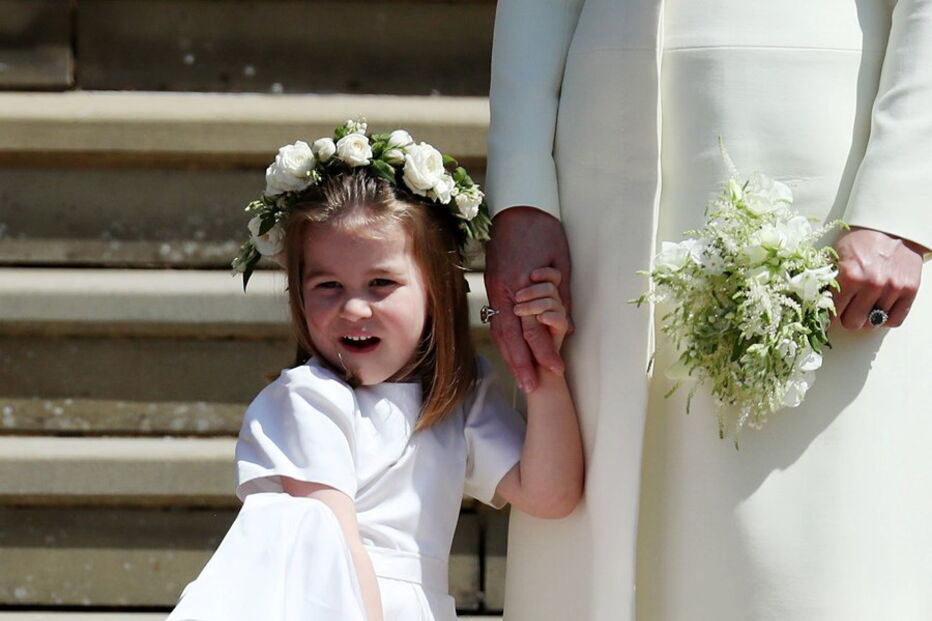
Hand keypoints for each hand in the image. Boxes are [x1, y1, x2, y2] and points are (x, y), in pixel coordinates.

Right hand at [485, 207, 571, 391]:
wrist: (520, 208)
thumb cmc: (544, 232)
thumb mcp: (562, 264)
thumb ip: (562, 297)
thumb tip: (566, 326)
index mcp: (521, 286)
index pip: (531, 327)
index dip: (542, 351)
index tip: (554, 370)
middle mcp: (504, 291)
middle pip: (511, 336)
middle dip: (521, 363)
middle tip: (532, 386)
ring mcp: (495, 289)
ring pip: (500, 330)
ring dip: (510, 355)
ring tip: (520, 376)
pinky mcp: (493, 285)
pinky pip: (496, 318)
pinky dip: (503, 338)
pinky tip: (509, 352)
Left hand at [833, 227, 925, 328]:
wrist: (891, 226)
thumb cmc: (861, 240)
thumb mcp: (837, 255)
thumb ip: (829, 280)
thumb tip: (818, 302)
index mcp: (850, 276)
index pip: (833, 312)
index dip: (828, 316)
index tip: (828, 317)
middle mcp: (871, 284)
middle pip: (853, 322)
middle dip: (847, 317)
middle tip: (848, 309)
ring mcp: (892, 288)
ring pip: (873, 323)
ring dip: (867, 317)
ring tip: (864, 306)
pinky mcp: (910, 289)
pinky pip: (895, 320)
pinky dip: (886, 319)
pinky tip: (880, 310)